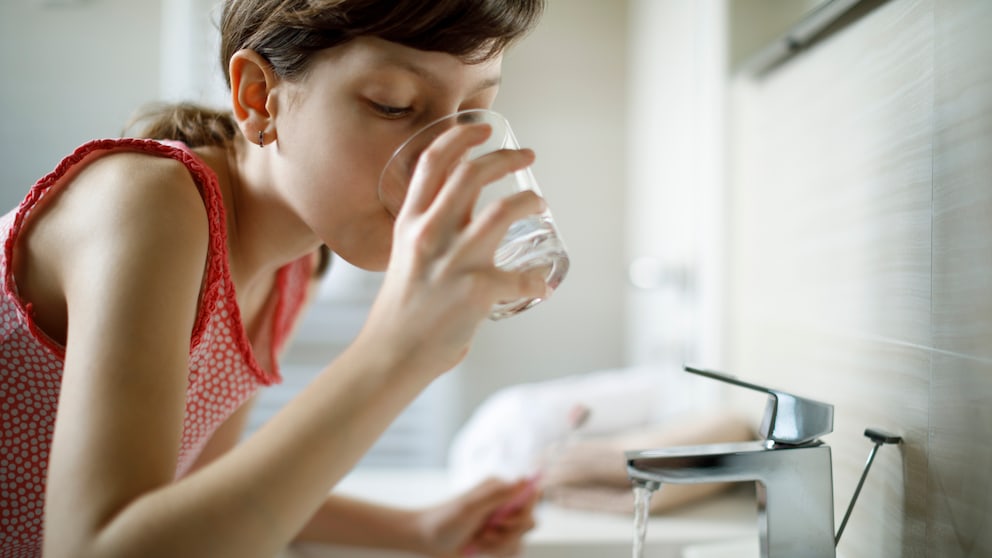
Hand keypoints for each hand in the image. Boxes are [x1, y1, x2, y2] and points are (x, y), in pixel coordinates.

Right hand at [361, 123, 548, 376]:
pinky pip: (522, 277)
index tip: (483, 129)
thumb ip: (434, 233)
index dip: (460, 137)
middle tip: (526, 156)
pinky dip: (536, 280)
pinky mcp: (476, 290)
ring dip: (529, 202)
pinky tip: (541, 284)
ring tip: (539, 204)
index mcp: (409, 223)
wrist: (392, 354)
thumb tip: (469, 218)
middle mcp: (429, 234)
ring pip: (503, 210)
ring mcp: (454, 261)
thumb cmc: (402, 310)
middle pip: (472, 174)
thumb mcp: (406, 257)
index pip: (432, 162)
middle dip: (506, 157)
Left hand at [414, 477, 539, 556]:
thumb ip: (498, 495)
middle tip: (486, 532)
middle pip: (529, 521)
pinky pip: (512, 550)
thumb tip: (525, 480)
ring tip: (478, 541)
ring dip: (499, 545)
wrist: (427, 540)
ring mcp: (501, 522)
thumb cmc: (444, 521)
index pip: (531, 496)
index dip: (523, 513)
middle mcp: (504, 503)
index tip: (502, 521)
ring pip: (520, 539)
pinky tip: (479, 548)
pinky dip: (496, 552)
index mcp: (499, 488)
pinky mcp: (498, 539)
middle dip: (508, 533)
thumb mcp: (470, 507)